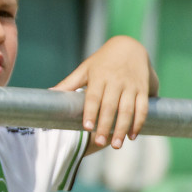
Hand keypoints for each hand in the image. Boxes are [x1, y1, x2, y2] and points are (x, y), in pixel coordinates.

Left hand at [51, 35, 156, 150]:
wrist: (130, 46)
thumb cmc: (102, 61)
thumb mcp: (85, 68)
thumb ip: (69, 83)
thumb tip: (49, 93)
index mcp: (100, 77)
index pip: (94, 97)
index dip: (91, 112)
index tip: (87, 127)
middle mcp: (116, 81)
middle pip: (110, 106)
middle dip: (105, 126)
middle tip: (99, 142)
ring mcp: (131, 86)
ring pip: (128, 109)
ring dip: (122, 128)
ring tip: (116, 145)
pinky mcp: (143, 89)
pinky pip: (142, 108)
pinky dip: (139, 122)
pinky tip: (132, 136)